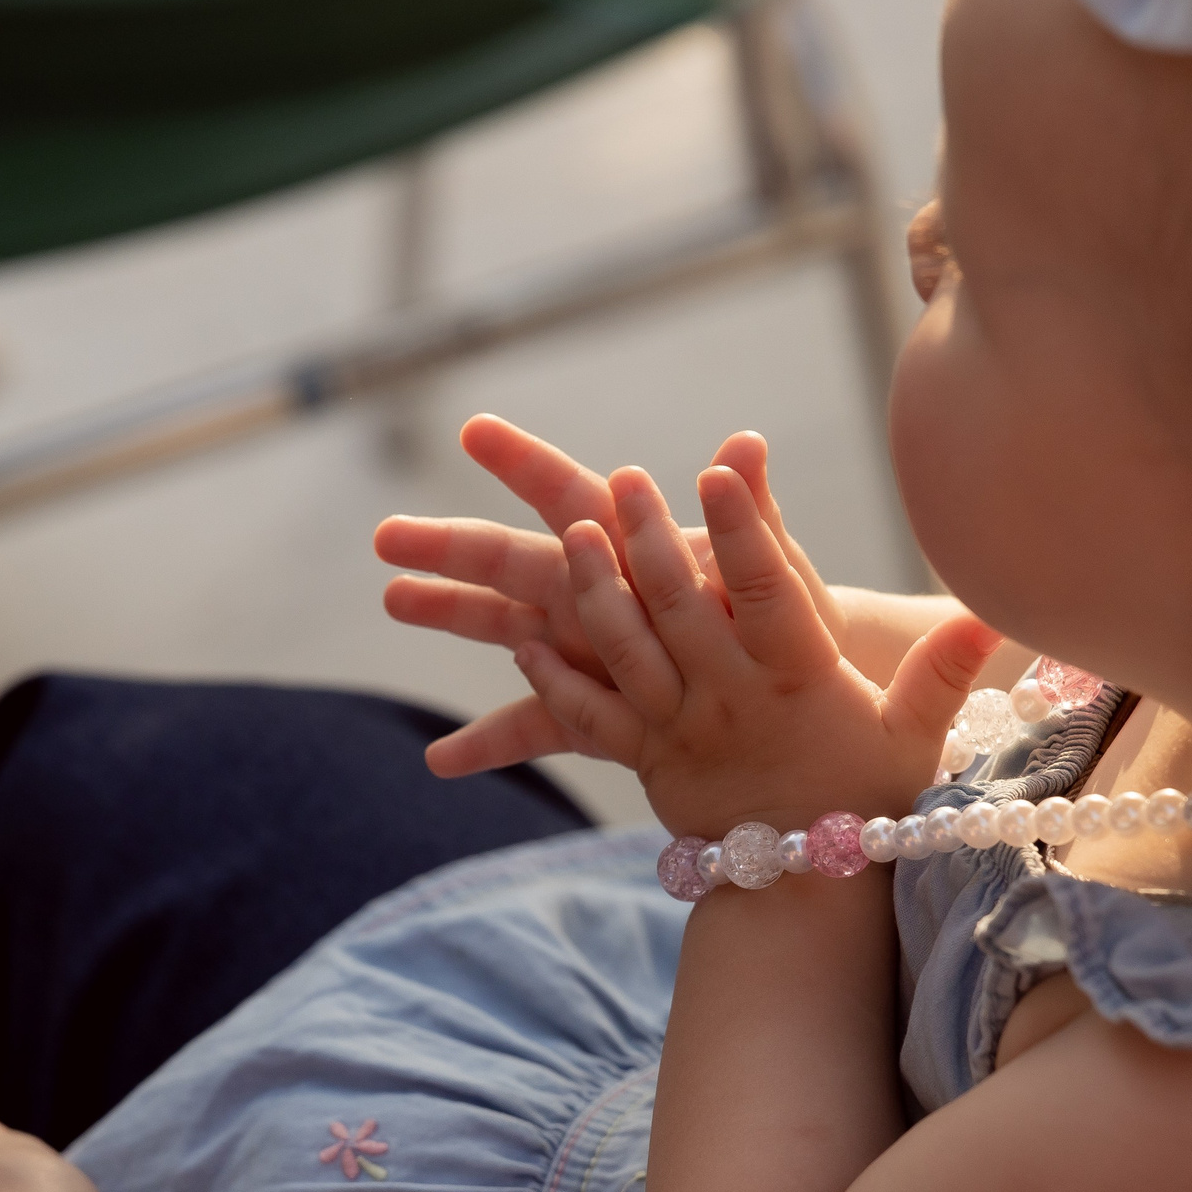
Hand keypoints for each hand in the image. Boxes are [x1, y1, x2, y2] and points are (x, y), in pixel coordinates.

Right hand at [375, 416, 852, 776]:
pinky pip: (538, 726)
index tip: (473, 429)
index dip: (523, 461)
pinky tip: (440, 762)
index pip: (571, 494)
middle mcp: (602, 589)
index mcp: (637, 546)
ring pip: (509, 630)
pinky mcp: (599, 713)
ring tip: (392, 600)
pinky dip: (490, 742)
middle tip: (386, 534)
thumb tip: (746, 444)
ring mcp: (590, 649)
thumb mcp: (772, 567)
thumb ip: (750, 512)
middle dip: (451, 547)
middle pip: (516, 560)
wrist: (805, 695)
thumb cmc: (787, 616)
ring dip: (451, 616)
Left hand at [510, 460, 1000, 836]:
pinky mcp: (645, 762)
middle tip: (628, 479)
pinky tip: (522, 639)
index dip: (743, 530)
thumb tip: (993, 614)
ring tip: (570, 534)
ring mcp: (680, 732)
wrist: (805, 893)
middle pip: (680, 610)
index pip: (767, 593)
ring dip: (593, 592)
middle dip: (650, 539)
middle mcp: (730, 702)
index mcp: (796, 682)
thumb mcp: (913, 734)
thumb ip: (944, 671)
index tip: (719, 469)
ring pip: (626, 653)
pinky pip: (589, 719)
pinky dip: (553, 681)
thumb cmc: (865, 797)